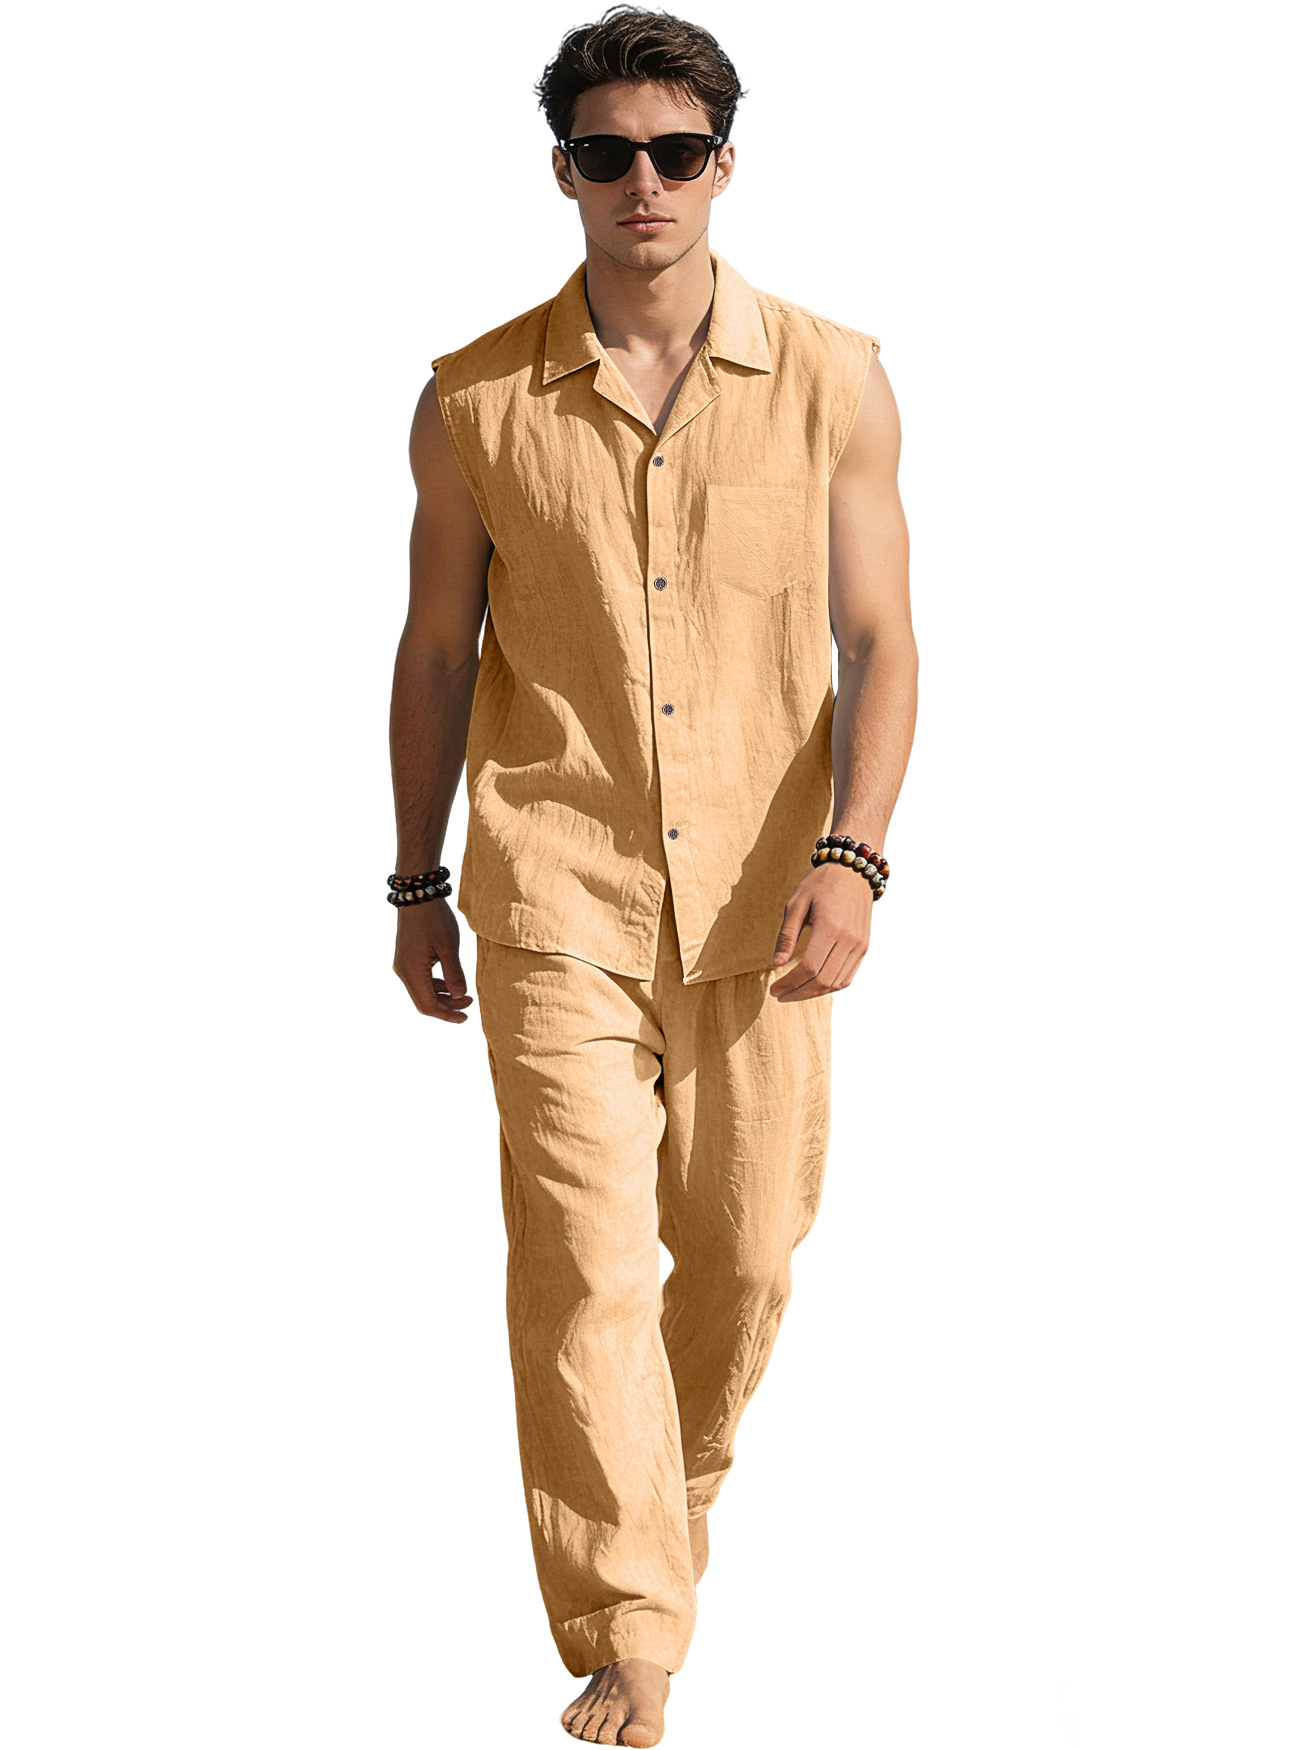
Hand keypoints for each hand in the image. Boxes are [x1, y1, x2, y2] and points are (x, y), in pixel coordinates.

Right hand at [392, 900, 473, 1022]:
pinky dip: (436, 986)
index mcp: (412, 971)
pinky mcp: (406, 958)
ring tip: (464, 994)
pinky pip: (420, 980)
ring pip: (422, 992)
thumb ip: (454, 973)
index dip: (447, 1015)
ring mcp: (403, 965)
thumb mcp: (449, 946)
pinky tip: (451, 983)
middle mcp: (403, 971)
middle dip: (447, 1007)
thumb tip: (460, 996)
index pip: (428, 1005)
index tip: (466, 1017)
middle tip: (469, 1004)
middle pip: (424, 1002)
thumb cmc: (434, 918)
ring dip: (442, 996)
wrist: (418, 895)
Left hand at [769, 865, 872, 1000]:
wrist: (853, 872)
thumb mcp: (796, 904)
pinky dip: (829, 987)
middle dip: (798, 993)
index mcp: (830, 927)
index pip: (809, 968)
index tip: (773, 990)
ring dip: (813, 993)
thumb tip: (776, 964)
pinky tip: (812, 985)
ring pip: (836, 983)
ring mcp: (859, 945)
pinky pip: (847, 977)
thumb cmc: (820, 884)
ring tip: (793, 993)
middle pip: (823, 980)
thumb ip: (787, 935)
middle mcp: (849, 940)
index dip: (789, 983)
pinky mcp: (864, 947)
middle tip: (780, 996)